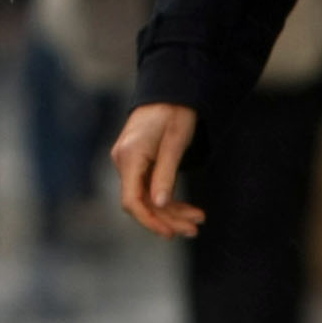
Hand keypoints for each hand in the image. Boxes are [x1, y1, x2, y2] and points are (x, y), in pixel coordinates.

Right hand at [111, 102, 204, 239]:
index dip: (149, 220)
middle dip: (168, 219)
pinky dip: (168, 200)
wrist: (169, 89)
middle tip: (194, 230)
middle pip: (141, 203)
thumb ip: (165, 174)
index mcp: (130, 157)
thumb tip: (159, 204)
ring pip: (148, 198)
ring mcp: (129, 163)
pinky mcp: (138, 163)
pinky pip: (150, 188)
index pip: (131, 200)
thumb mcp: (175, 143)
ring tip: (198, 221)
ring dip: (172, 212)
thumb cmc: (175, 112)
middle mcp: (124, 162)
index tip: (169, 233)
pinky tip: (187, 210)